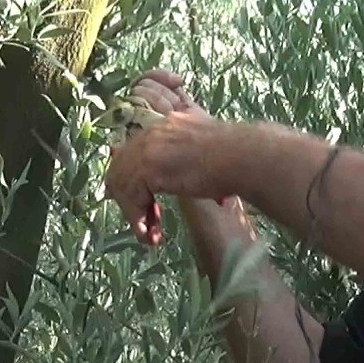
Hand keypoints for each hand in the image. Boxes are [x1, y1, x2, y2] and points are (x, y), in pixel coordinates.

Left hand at [104, 72, 237, 244]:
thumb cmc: (233, 160)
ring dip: (134, 216)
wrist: (244, 157)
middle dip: (129, 202)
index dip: (133, 184)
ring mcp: (147, 149)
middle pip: (119, 170)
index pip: (130, 154)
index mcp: (163, 127)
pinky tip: (152, 235)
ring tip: (150, 235)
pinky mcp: (149, 168)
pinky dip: (137, 221)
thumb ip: (179, 162)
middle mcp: (150, 134)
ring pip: (122, 187)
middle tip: (148, 224)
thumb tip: (162, 184)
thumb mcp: (200, 155)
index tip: (148, 208)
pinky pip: (131, 199)